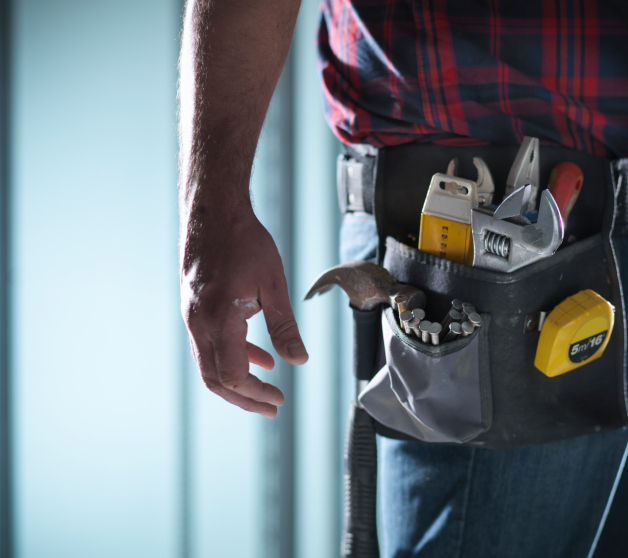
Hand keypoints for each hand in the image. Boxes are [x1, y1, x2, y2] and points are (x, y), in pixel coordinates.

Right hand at [180, 205, 307, 417]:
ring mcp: (192, 316)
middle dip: (244, 399)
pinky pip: (209, 344)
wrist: (213, 211)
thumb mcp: (273, 285)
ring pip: (210, 364)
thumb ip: (284, 326)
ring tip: (265, 389)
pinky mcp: (194, 308)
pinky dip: (232, 356)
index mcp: (219, 320)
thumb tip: (298, 361)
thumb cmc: (244, 242)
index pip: (232, 376)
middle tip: (271, 407)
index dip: (256, 394)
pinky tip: (257, 354)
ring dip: (237, 381)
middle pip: (215, 379)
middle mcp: (199, 323)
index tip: (278, 399)